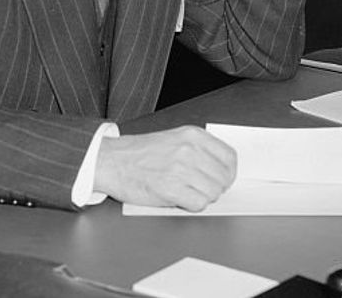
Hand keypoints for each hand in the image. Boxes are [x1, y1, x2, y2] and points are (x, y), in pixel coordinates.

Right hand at [94, 126, 236, 210]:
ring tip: (187, 193)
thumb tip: (221, 169)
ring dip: (203, 198)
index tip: (222, 179)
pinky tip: (180, 198)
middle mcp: (189, 150)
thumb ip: (198, 149)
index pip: (230, 157)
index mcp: (193, 135)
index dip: (228, 173)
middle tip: (200, 189)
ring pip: (213, 193)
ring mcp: (181, 169)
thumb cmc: (139, 153)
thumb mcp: (174, 138)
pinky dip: (192, 206)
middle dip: (215, 188)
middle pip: (224, 178)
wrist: (111, 161)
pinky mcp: (171, 188)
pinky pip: (199, 204)